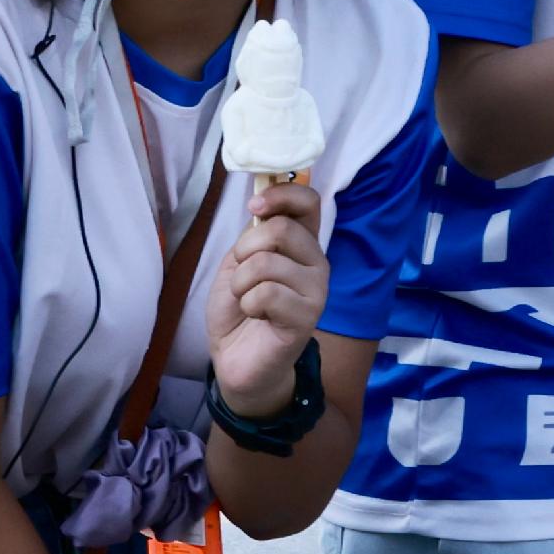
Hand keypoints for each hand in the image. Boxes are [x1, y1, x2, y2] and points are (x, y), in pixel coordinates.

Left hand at [204, 177, 329, 413]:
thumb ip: (254, 236)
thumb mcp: (237, 264)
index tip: (255, 207)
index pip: (309, 201)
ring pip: (266, 263)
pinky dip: (247, 305)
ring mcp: (316, 289)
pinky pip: (265, 294)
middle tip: (241, 274)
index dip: (282, 194)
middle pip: (281, 229)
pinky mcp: (307, 316)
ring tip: (247, 300)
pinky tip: (256, 316)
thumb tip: (261, 205)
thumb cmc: (239, 309)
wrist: (238, 360)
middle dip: (245, 250)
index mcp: (302, 244)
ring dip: (240, 284)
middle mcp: (316, 262)